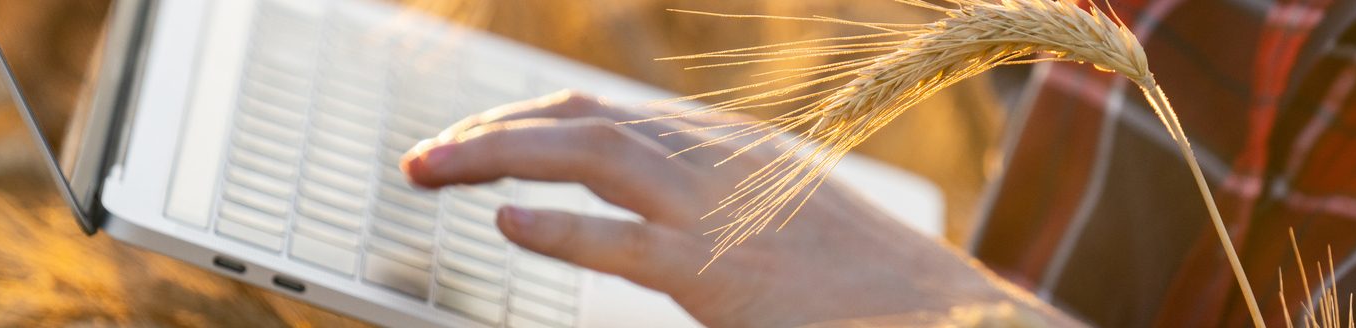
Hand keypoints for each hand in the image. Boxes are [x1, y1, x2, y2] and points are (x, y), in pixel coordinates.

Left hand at [401, 91, 1074, 326]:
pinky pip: (619, 240)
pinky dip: (556, 229)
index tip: (470, 143)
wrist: (934, 312)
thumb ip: (704, 206)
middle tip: (421, 159)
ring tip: (432, 170)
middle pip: (578, 120)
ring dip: (497, 156)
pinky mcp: (716, 271)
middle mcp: (712, 160)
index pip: (602, 115)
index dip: (523, 123)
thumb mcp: (769, 220)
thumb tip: (642, 217)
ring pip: (586, 153)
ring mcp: (713, 211)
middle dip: (490, 132)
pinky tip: (506, 225)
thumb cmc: (855, 282)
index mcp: (722, 148)